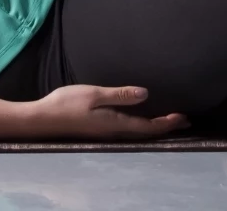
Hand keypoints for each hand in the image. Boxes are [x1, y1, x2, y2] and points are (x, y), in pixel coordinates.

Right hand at [27, 84, 189, 140]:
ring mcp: (106, 132)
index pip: (149, 126)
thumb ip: (120, 95)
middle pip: (146, 132)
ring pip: (138, 132)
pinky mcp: (99, 130)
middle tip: (184, 121)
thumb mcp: (95, 94)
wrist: (42, 120)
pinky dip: (141, 125)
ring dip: (154, 127)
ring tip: (167, 121)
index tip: (183, 116)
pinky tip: (139, 118)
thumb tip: (146, 94)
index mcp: (117, 123)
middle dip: (166, 127)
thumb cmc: (67, 104)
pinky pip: (128, 129)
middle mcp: (115, 131)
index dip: (167, 123)